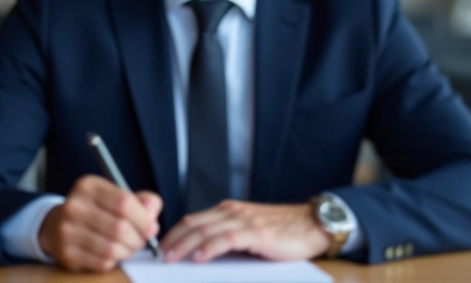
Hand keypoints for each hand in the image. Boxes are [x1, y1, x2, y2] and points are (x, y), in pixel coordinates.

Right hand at [38, 175, 161, 271]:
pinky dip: (113, 261)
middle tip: (141, 241)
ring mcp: (67, 231)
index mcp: (88, 186)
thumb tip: (152, 217)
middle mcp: (74, 206)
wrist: (58, 226)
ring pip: (112, 249)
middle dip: (138, 239)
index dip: (144, 219)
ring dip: (127, 252)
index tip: (151, 228)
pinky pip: (102, 263)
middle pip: (120, 228)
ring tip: (128, 247)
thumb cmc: (98, 210)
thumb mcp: (118, 196)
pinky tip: (112, 254)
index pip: (124, 202)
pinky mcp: (67, 254)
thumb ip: (143, 202)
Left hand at [160, 200, 331, 262]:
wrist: (313, 225)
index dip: (173, 233)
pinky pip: (227, 239)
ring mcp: (244, 220)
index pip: (193, 220)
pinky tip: (199, 258)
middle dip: (172, 240)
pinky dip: (210, 248)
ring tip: (170, 258)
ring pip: (206, 230)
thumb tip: (201, 254)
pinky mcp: (257, 232)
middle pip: (194, 223)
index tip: (159, 248)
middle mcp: (233, 212)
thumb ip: (228, 237)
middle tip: (157, 256)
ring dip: (185, 245)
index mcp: (229, 210)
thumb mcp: (250, 231)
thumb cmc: (282, 232)